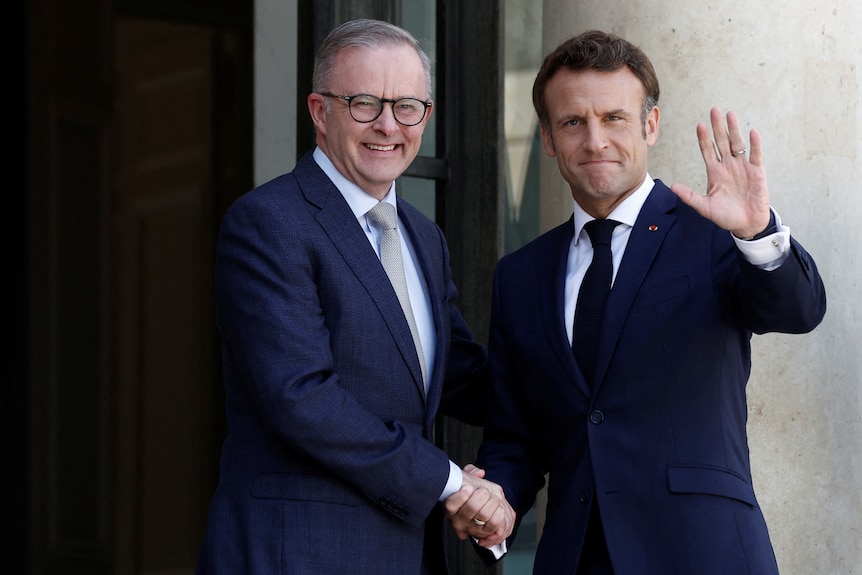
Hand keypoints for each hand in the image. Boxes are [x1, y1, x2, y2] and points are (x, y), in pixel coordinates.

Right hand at [444, 464, 514, 547]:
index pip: (450, 505)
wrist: (484, 505)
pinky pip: (495, 523)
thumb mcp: (468, 477)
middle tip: (484, 490)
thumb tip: (479, 473)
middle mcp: (458, 521)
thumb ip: (471, 471)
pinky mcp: (485, 533)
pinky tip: (496, 507)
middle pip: (472, 507)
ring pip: (484, 515)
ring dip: (492, 501)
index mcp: (450, 507)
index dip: (461, 495)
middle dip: (482, 494)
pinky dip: (499, 512)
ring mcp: (471, 528)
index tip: (468, 486)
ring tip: (492, 497)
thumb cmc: (474, 491)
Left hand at [670, 107, 770, 238]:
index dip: (704, 138)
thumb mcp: (704, 207)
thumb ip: (689, 196)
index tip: (699, 125)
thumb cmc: (725, 216)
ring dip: (734, 130)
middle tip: (714, 110)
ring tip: (730, 114)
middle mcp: (728, 166)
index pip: (708, 151)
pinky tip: (752, 132)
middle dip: (718, 127)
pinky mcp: (757, 172)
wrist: (746, 224)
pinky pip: (755, 155)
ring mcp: (743, 167)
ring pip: (737, 144)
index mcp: (715, 172)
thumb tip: (672, 186)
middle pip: (722, 142)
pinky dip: (754, 144)